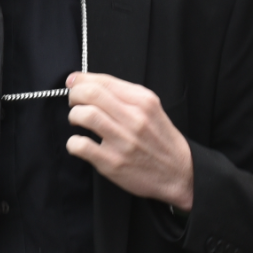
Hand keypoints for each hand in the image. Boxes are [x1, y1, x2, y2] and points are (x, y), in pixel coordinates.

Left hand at [66, 72, 192, 211]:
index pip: (104, 81)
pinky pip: (82, 146)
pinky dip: (73, 143)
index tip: (73, 82)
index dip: (81, 79)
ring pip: (85, 115)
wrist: (180, 173)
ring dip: (74, 115)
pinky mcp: (112, 162)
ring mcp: (123, 141)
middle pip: (91, 94)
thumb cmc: (160, 140)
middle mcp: (134, 119)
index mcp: (143, 101)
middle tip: (74, 101)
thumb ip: (124, 95)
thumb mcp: (151, 109)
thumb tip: (87, 82)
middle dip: (74, 94)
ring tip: (76, 120)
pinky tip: (78, 143)